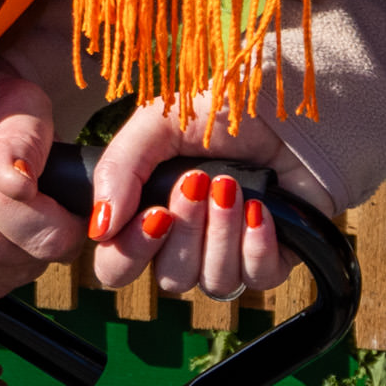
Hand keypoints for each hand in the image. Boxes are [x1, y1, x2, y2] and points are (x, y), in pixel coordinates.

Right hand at [86, 94, 298, 298]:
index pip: (118, 268)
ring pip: (214, 282)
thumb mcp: (158, 123)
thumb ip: (119, 169)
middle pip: (170, 280)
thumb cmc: (222, 110)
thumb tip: (98, 227)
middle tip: (198, 182)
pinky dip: (257, 244)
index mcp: (152, 215)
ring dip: (221, 233)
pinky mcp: (275, 254)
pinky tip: (260, 208)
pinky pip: (258, 277)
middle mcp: (189, 242)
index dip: (129, 254)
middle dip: (186, 231)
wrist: (287, 102)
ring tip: (232, 187)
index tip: (154, 213)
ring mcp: (233, 252)